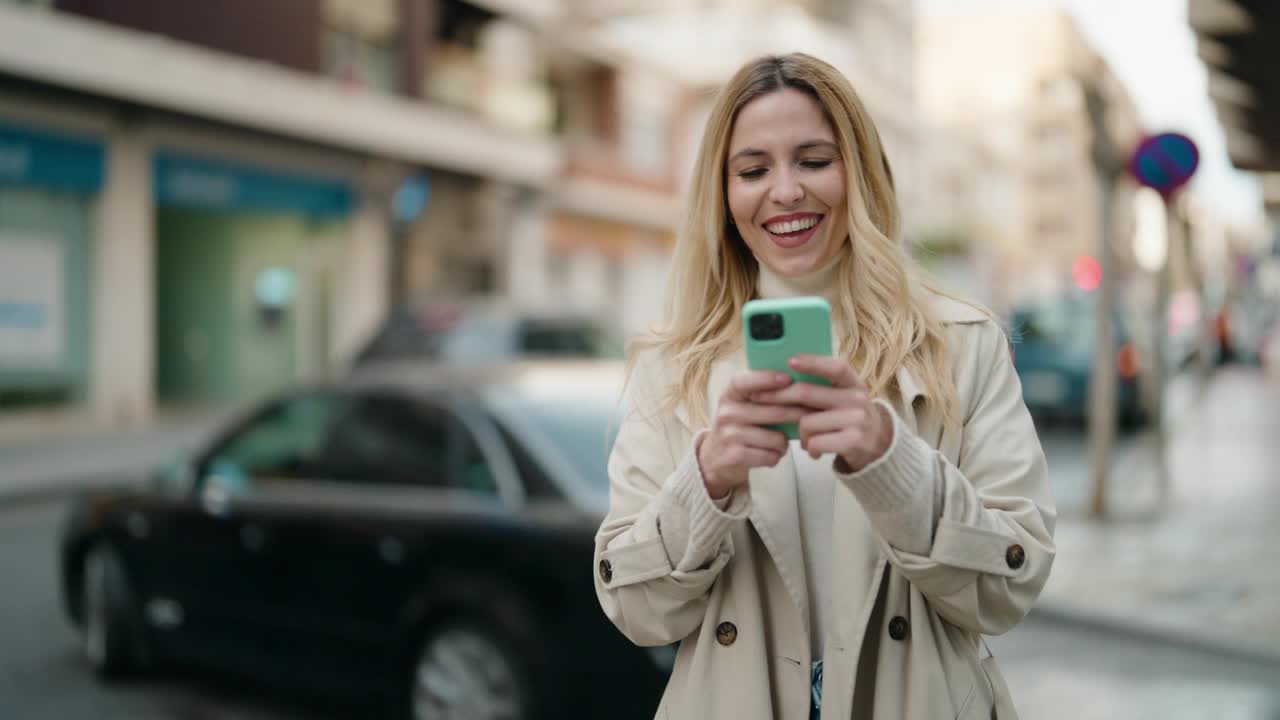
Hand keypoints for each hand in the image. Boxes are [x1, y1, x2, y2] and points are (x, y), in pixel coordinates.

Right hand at [697, 370, 808, 498]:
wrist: (715, 458)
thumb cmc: (739, 427)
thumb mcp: (742, 406)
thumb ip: (762, 394)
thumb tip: (799, 383)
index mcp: (729, 395)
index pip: (744, 381)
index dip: (766, 378)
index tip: (788, 379)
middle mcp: (726, 413)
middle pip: (774, 412)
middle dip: (797, 415)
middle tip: (810, 416)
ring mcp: (729, 435)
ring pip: (776, 438)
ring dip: (784, 443)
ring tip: (780, 443)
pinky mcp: (734, 456)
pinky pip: (770, 456)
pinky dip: (775, 457)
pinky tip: (771, 455)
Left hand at [749, 355, 892, 472]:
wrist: (875, 444)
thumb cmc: (847, 416)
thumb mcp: (841, 396)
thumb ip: (821, 387)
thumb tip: (781, 375)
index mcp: (853, 382)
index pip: (835, 367)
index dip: (813, 362)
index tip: (790, 361)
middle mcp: (857, 398)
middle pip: (808, 393)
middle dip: (778, 396)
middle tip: (758, 398)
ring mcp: (857, 419)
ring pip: (807, 422)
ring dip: (800, 433)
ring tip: (806, 438)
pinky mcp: (854, 440)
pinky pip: (816, 442)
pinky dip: (810, 448)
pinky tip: (814, 450)